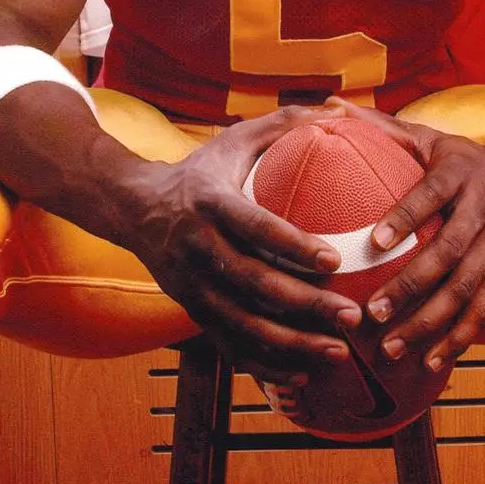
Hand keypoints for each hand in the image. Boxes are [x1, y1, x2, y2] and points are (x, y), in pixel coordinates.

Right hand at [116, 108, 364, 380]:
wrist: (132, 206)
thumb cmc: (201, 170)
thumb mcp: (234, 140)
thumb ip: (285, 125)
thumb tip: (341, 110)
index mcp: (210, 201)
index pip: (255, 226)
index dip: (293, 245)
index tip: (334, 260)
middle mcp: (196, 247)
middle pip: (254, 284)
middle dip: (305, 305)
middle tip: (352, 316)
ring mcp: (190, 285)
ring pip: (242, 324)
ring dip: (291, 344)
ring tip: (338, 351)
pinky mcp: (190, 310)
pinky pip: (229, 346)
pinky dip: (265, 365)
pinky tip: (305, 373)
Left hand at [324, 99, 484, 371]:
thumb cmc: (467, 159)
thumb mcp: (432, 137)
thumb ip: (382, 128)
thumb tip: (329, 106)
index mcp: (460, 172)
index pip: (432, 194)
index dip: (406, 217)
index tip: (375, 242)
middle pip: (450, 252)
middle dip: (412, 286)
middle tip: (373, 312)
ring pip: (467, 288)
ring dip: (431, 322)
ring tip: (393, 346)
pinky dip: (460, 337)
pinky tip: (431, 362)